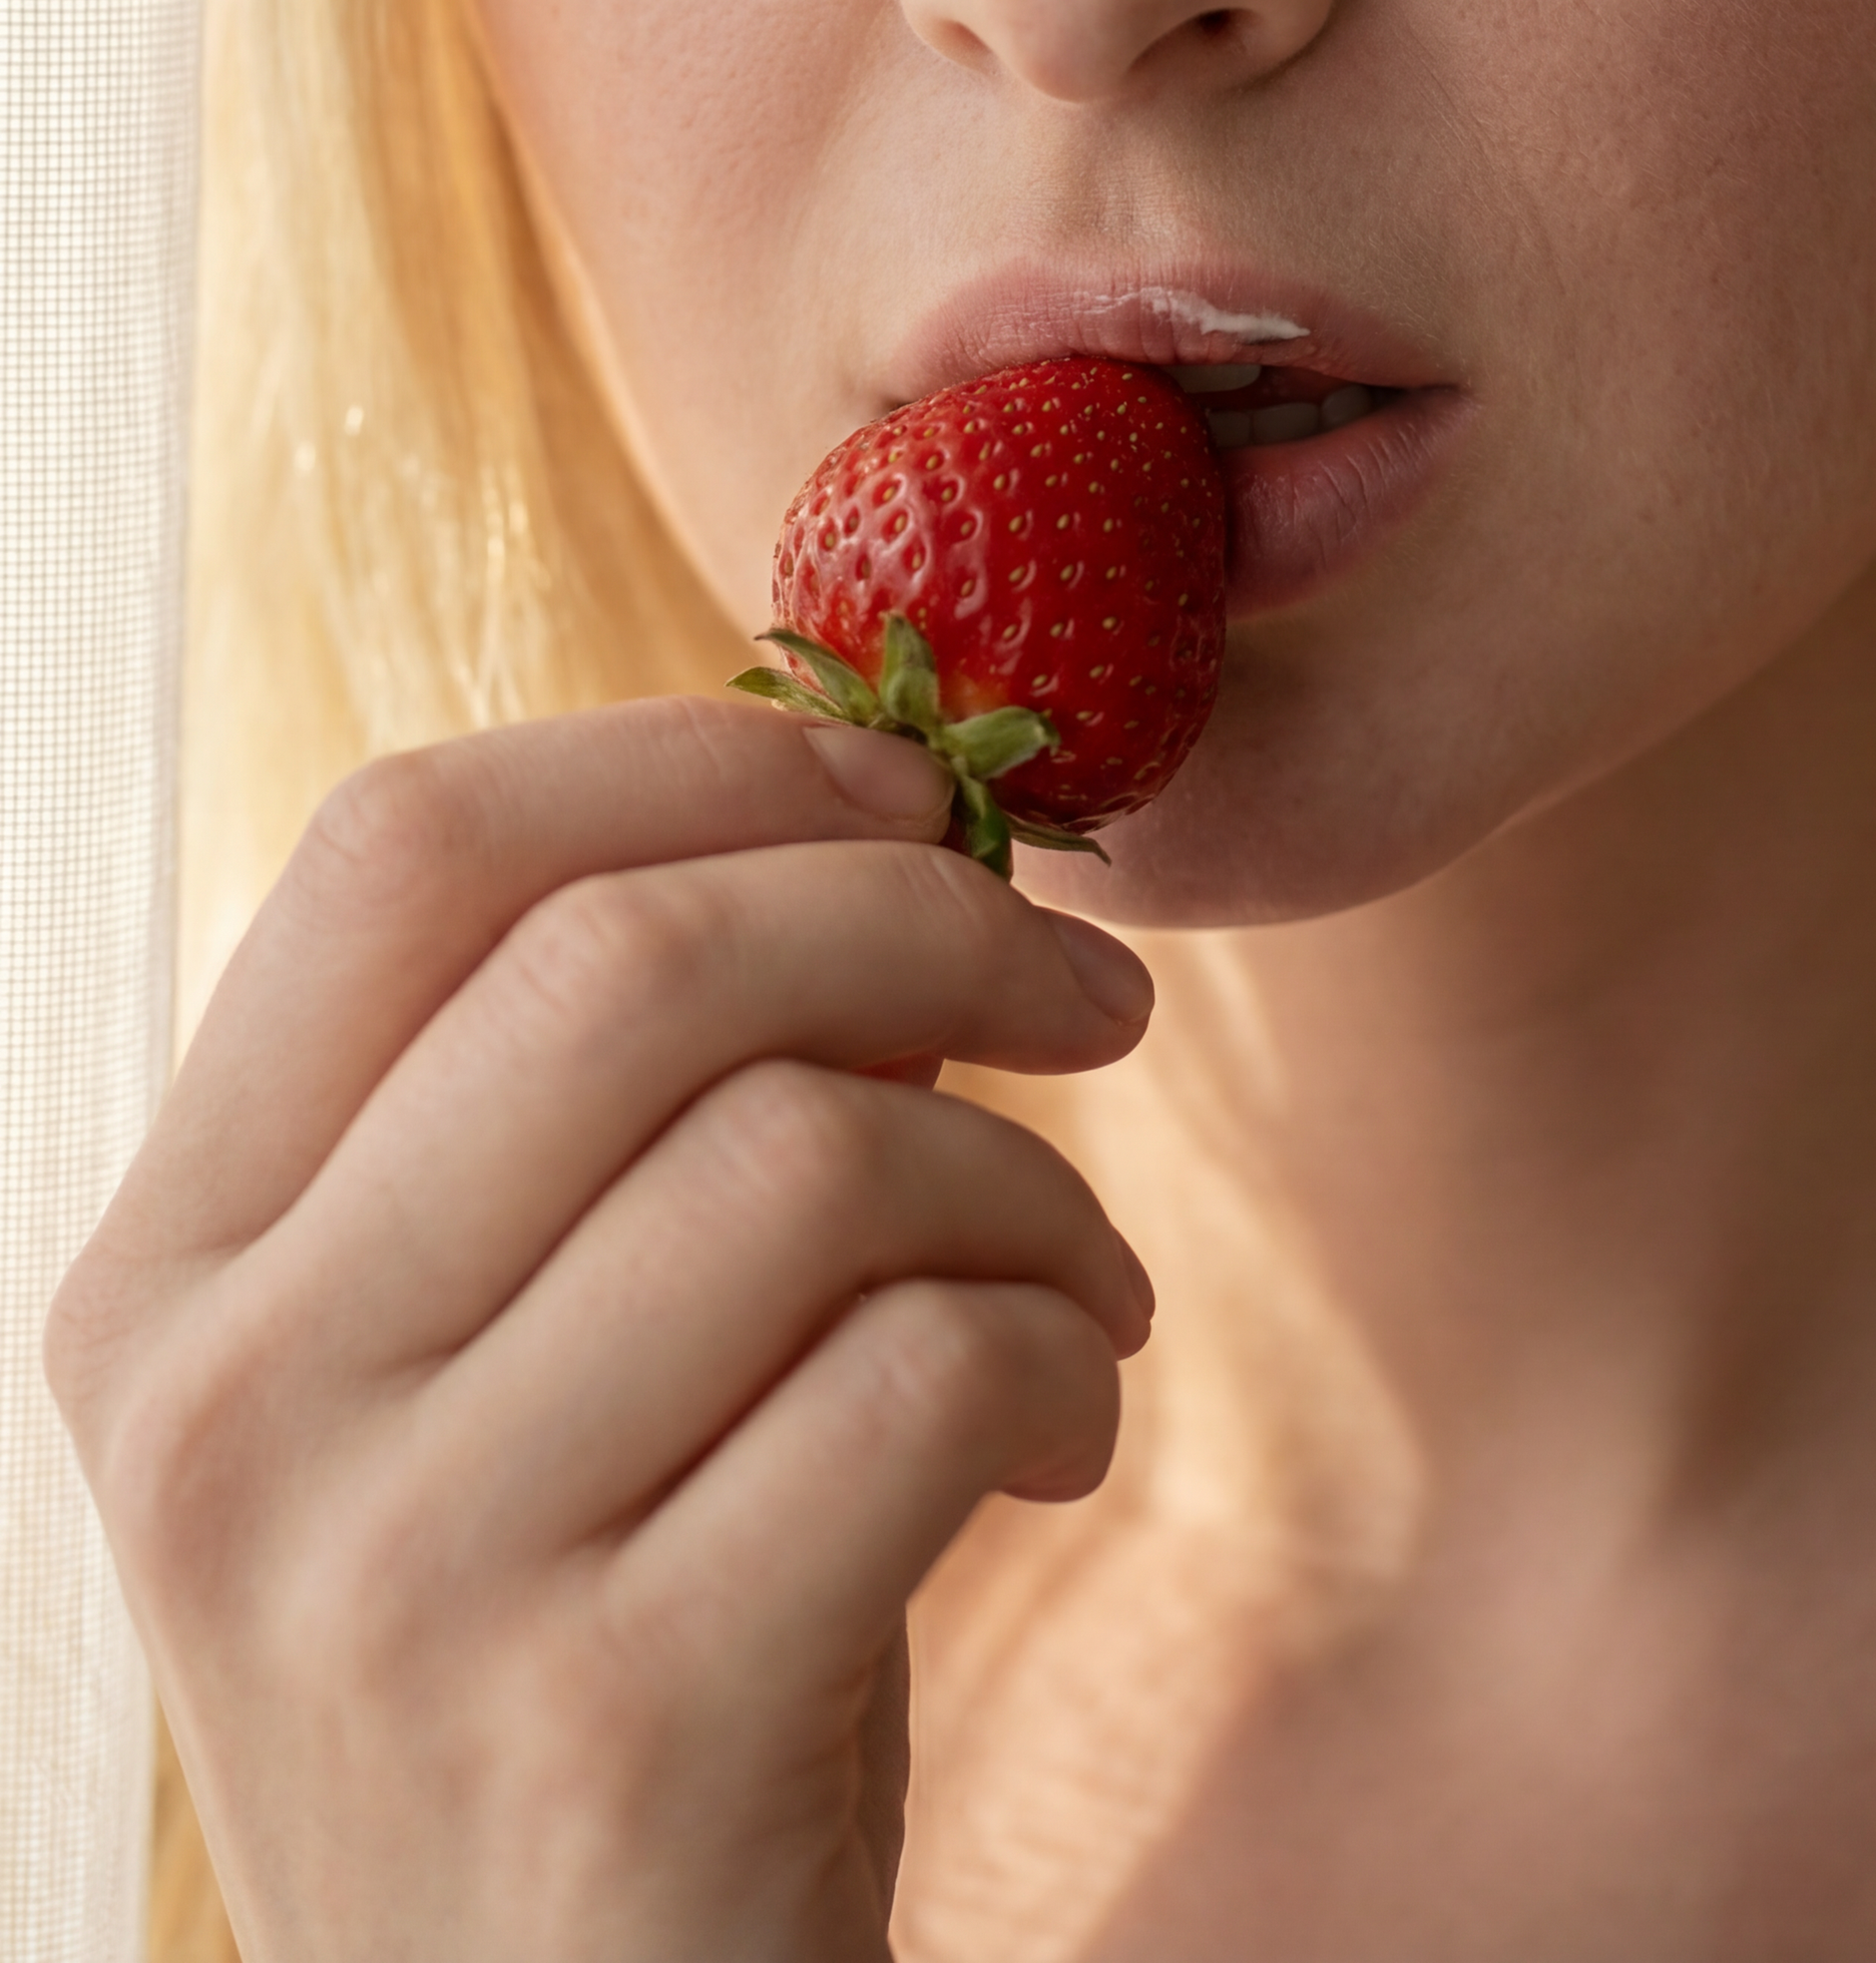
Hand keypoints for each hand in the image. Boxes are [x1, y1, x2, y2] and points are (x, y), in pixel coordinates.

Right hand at [46, 694, 1153, 1961]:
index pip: (402, 852)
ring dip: (1028, 1179)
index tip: (902, 781)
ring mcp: (398, 1587)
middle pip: (630, 966)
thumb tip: (881, 815)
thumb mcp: (499, 1384)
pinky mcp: (616, 1734)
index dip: (690, 757)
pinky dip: (1065, 1356)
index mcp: (168, 1278)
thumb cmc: (577, 1668)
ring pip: (809, 1154)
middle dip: (930, 915)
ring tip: (1079, 1278)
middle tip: (1092, 984)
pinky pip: (925, 1376)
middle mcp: (234, 1415)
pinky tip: (1068, 1426)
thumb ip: (611, 1108)